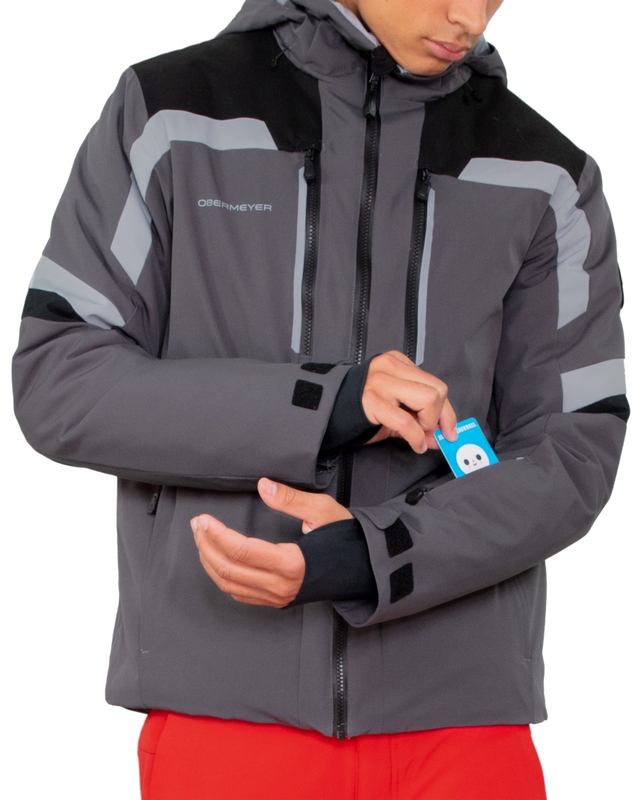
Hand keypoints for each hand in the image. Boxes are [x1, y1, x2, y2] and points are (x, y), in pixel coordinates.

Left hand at [191, 478, 352, 606]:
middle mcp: (281, 585)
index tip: (204, 519)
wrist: (364, 568)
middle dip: (206, 546)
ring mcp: (277, 597)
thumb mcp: (323, 511)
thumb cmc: (346, 538)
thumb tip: (264, 485)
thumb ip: (291, 499)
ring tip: (202, 539)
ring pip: (230, 584)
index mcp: (291, 563)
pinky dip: (222, 577)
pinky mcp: (277, 600)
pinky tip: (216, 560)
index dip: (217, 534)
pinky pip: (240, 594)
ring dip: (209, 561)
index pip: (241, 550)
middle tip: (197, 524)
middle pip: (228, 569)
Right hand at [361, 350, 456, 452]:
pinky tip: (414, 444)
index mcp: (397, 363)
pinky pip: (407, 421)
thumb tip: (444, 435)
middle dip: (438, 417)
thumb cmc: (365, 410)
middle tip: (425, 431)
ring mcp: (380, 382)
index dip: (448, 412)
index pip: (437, 384)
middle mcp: (390, 367)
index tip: (450, 431)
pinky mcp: (371, 401)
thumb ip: (422, 417)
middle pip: (438, 390)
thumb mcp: (397, 407)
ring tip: (415, 433)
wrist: (330, 413)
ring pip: (428, 400)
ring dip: (427, 424)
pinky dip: (416, 437)